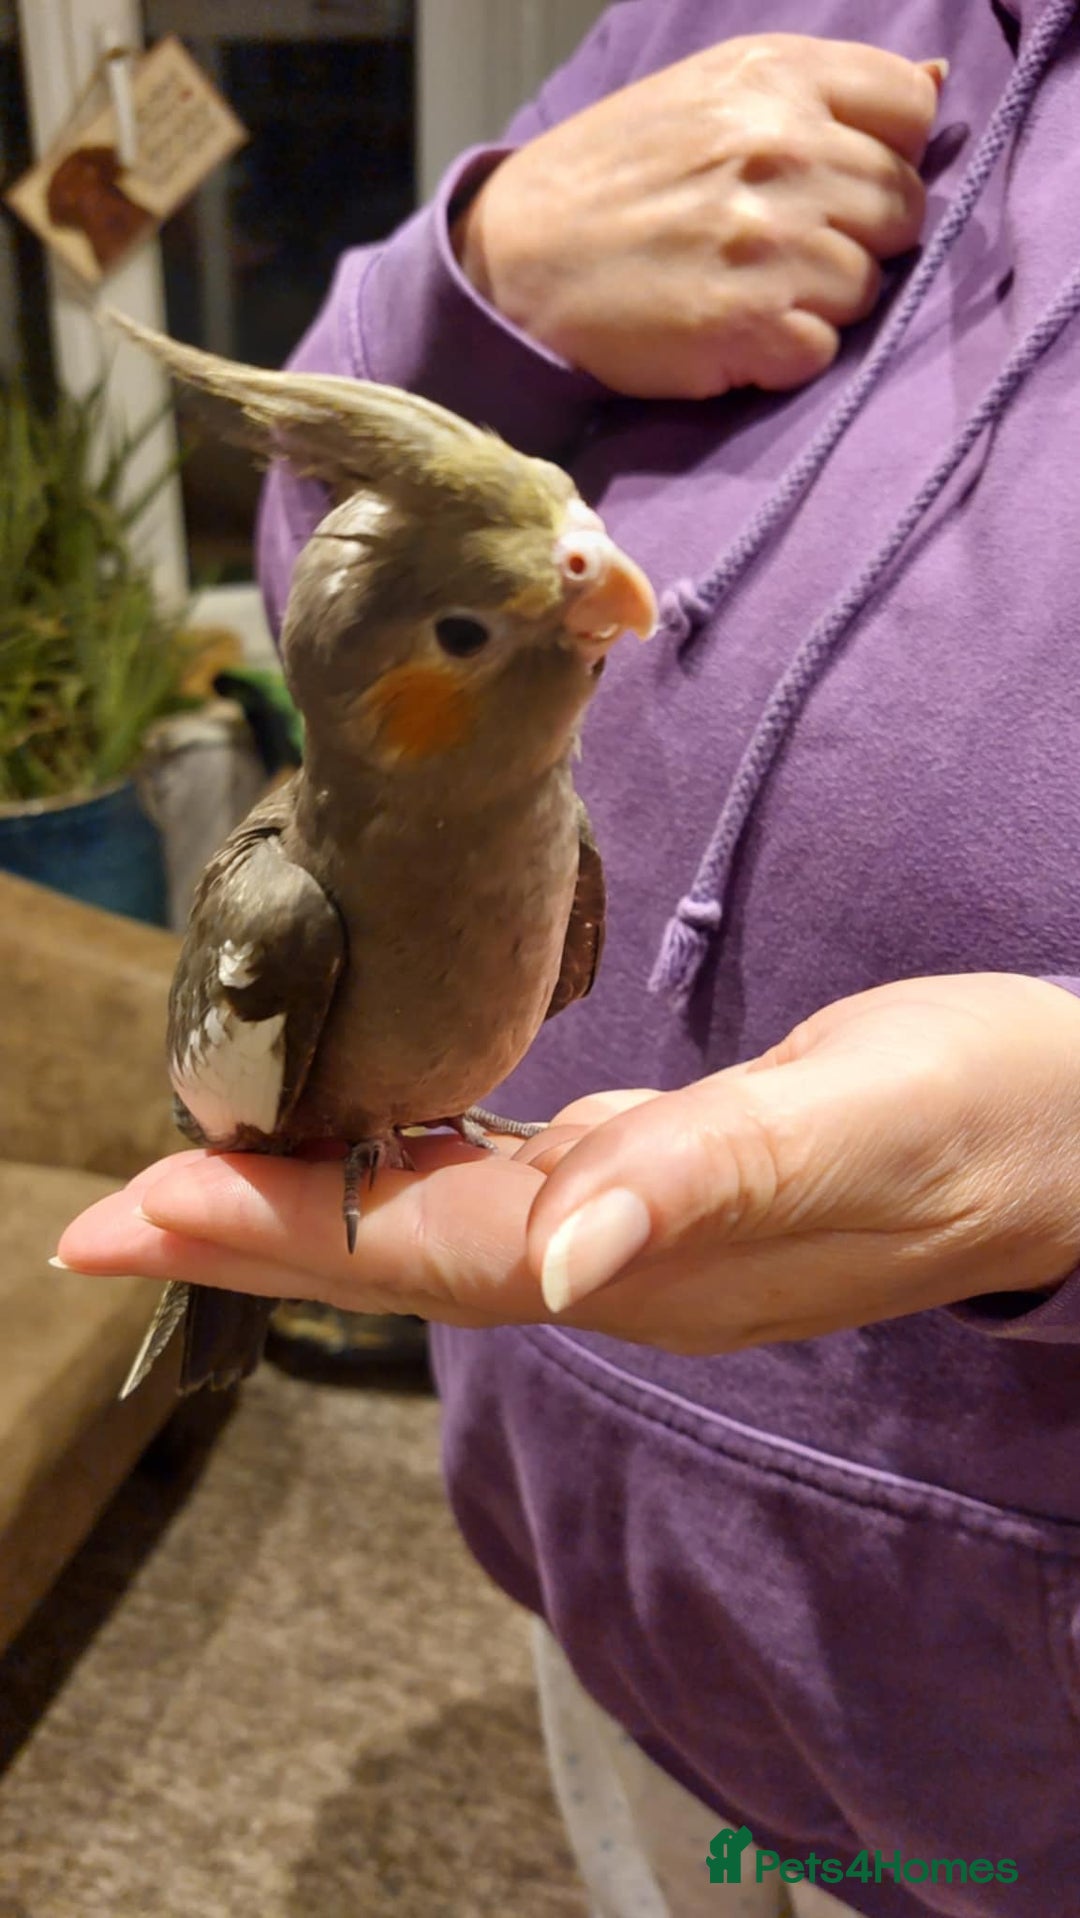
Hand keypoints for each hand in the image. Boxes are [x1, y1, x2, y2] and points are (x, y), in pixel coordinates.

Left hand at [57, 975, 1079, 1356]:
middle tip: (107, 1213)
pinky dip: (409, 1164)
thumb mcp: (856, 1129)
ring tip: (196, 1180)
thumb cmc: (978, 1113)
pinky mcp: (668, 1176)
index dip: (277, 1235)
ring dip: (313, 1205)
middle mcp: (625, 1265)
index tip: (134, 1215)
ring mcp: (644, 1230)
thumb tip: (562, 1260)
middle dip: (252, 1230)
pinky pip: (500, 1183)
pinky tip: (374, 1138)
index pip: (425, 1252)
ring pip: (442, 1224)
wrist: (1071, 1122)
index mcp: (649, 1259)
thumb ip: (706, 1185)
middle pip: (404, 1251)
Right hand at [455, 34, 942, 398]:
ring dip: (818, 301)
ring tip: (746, 290)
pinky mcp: (748, 325)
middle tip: (775, 250)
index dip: (884, 154)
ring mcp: (768, 242)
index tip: (835, 181)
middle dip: (854, 236)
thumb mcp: (708, 94)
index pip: (908, 110)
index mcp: (774, 77)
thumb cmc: (612, 180)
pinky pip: (822, 350)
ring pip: (867, 286)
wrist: (513, 263)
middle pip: (899, 208)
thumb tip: (934, 85)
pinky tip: (730, 332)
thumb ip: (820, 92)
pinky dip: (783, 354)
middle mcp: (780, 149)